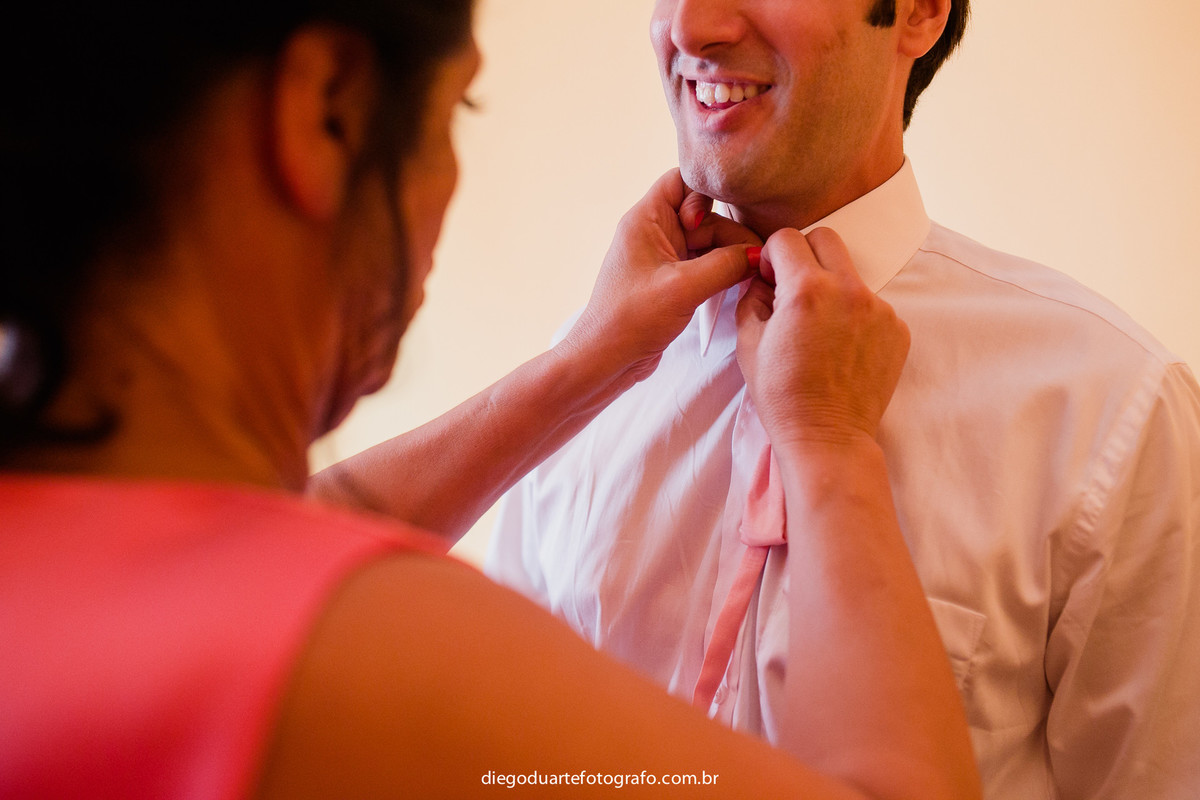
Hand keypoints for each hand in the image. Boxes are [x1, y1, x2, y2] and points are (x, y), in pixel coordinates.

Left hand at [560, 169, 761, 383]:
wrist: (606, 361)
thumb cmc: (630, 320)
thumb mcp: (683, 288)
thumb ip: (726, 265)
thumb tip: (759, 254)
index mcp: (645, 219)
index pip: (681, 180)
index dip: (705, 194)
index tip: (715, 222)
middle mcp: (654, 233)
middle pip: (706, 217)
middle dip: (731, 235)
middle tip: (754, 260)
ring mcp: (664, 259)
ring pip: (710, 243)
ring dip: (731, 257)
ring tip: (751, 275)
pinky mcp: (672, 282)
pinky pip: (706, 266)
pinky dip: (723, 273)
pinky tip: (739, 284)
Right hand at [735, 227, 909, 447]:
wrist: (828, 437)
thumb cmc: (782, 396)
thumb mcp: (749, 343)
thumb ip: (753, 297)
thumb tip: (762, 278)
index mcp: (807, 291)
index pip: (788, 238)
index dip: (773, 255)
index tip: (771, 277)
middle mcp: (848, 291)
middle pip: (826, 239)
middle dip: (804, 255)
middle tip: (794, 288)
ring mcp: (879, 309)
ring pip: (850, 273)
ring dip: (831, 288)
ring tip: (819, 329)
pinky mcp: (897, 328)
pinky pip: (871, 303)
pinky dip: (853, 314)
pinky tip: (840, 347)